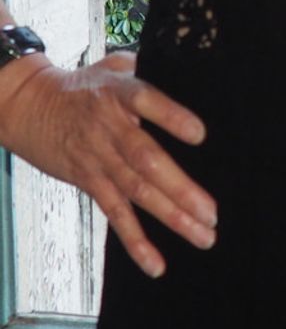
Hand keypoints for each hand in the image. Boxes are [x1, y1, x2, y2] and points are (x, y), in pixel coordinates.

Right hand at [1, 51, 216, 277]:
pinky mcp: (89, 181)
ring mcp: (99, 158)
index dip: (171, 117)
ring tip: (202, 235)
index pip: (146, 101)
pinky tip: (157, 263)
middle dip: (180, 188)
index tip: (200, 134)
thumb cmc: (84, 83)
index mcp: (119, 93)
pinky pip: (115, 214)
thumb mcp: (114, 64)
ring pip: (137, 191)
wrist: (31, 105)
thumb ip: (149, 67)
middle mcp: (110, 127)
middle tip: (212, 212)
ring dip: (171, 216)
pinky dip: (135, 241)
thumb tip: (187, 69)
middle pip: (146, 159)